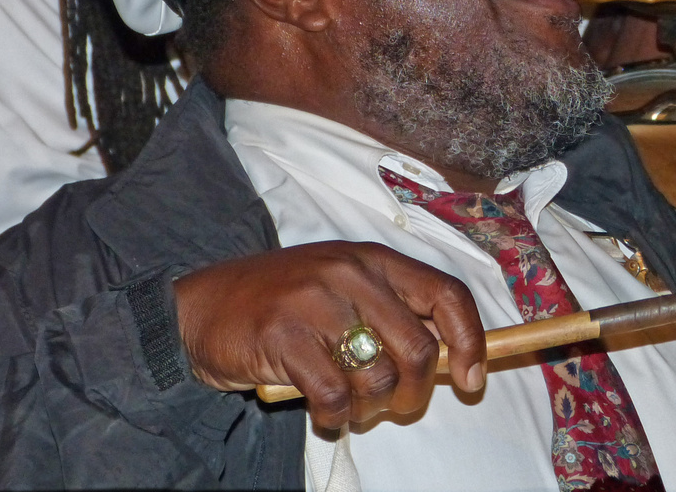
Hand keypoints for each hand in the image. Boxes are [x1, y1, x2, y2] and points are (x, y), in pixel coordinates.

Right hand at [173, 241, 485, 428]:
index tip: (473, 378)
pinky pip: (334, 396)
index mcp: (373, 259)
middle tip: (395, 405)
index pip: (447, 293)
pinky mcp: (285, 336)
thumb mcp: (342, 286)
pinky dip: (334, 416)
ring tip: (349, 403)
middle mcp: (351, 274)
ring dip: (371, 407)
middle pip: (420, 347)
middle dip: (417, 392)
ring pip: (379, 376)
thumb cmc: (282, 302)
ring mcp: (317, 303)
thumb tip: (452, 356)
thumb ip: (392, 311)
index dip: (471, 340)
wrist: (202, 306)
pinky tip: (322, 410)